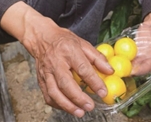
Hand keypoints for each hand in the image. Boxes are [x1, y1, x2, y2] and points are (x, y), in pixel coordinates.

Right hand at [0, 2, 112, 116]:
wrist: (41, 38)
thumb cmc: (63, 40)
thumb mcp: (83, 44)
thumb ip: (97, 58)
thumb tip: (110, 71)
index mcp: (69, 51)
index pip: (82, 68)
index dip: (94, 81)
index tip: (103, 92)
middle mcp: (56, 63)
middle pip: (66, 84)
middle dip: (78, 98)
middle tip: (90, 106)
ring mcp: (46, 73)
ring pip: (54, 93)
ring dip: (67, 105)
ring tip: (80, 112)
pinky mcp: (40, 80)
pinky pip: (48, 96)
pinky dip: (58, 105)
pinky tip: (68, 107)